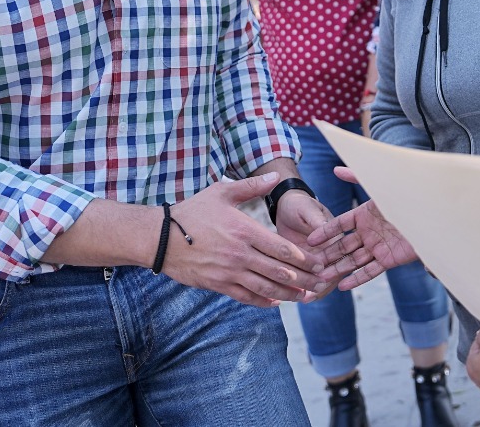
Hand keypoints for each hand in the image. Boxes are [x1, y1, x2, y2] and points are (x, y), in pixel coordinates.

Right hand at [162, 172, 317, 306]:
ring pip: (265, 287)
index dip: (303, 257)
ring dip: (288, 293)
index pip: (281, 248)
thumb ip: (251, 186)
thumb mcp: (221, 192)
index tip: (319, 262)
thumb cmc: (192, 212)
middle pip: (279, 270)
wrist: (159, 238)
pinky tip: (276, 302)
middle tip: (320, 281)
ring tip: (305, 295)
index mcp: (244, 230)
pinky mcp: (217, 284)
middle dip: (303, 277)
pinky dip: (263, 301)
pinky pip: (245, 296)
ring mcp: (229, 272)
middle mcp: (240, 254)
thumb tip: (276, 176)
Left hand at [273, 188, 340, 298]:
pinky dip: (303, 287)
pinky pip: (308, 278)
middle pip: (334, 273)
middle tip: (309, 296)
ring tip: (302, 299)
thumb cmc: (299, 204)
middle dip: (323, 286)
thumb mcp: (307, 210)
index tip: (322, 281)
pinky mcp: (307, 263)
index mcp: (337, 236)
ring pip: (322, 279)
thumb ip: (316, 221)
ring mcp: (320, 258)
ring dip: (314, 290)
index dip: (333, 271)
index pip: (341, 257)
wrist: (286, 207)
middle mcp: (332, 250)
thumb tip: (326, 228)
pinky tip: (295, 295)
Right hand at [306, 166, 418, 289]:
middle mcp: (369, 231)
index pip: (340, 225)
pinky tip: (342, 286)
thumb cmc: (405, 196)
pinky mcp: (389, 259)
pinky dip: (357, 279)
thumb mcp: (379, 186)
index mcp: (364, 214)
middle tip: (310, 263)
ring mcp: (378, 246)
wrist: (431, 213)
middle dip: (327, 255)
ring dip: (337, 269)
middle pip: (343, 245)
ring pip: (353, 260)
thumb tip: (335, 169)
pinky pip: (370, 271)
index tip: (310, 240)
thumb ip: (356, 177)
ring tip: (320, 277)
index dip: (325, 232)